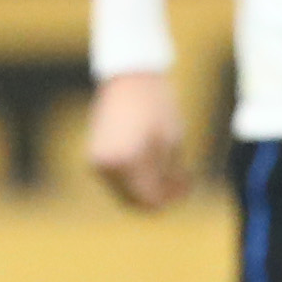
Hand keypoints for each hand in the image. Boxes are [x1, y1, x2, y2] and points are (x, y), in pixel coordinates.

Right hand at [88, 69, 190, 210]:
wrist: (130, 79)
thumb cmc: (157, 107)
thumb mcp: (173, 143)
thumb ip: (172, 177)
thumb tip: (171, 200)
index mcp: (128, 161)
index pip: (150, 200)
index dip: (172, 200)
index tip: (187, 188)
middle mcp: (107, 166)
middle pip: (135, 202)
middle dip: (160, 198)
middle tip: (181, 184)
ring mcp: (97, 163)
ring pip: (125, 195)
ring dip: (148, 190)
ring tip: (171, 171)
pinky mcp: (94, 158)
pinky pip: (117, 182)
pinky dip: (135, 181)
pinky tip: (154, 166)